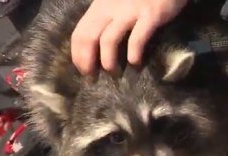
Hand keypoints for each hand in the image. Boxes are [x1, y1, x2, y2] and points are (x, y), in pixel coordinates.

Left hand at [71, 0, 188, 74]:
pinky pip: (136, 40)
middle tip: (93, 77)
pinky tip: (136, 63)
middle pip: (89, 38)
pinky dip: (134, 55)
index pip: (79, 33)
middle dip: (87, 62)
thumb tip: (95, 46)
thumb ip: (105, 18)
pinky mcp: (150, 15)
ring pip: (108, 40)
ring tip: (115, 73)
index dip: (77, 55)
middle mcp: (110, 7)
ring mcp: (130, 10)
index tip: (83, 70)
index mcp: (99, 5)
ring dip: (108, 62)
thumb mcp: (116, 2)